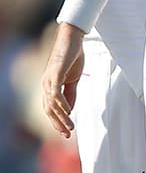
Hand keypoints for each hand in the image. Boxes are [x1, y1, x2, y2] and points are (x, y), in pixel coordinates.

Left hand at [40, 22, 85, 137]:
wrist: (72, 39)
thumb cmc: (73, 56)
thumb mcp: (73, 78)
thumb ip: (71, 93)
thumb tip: (70, 109)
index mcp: (50, 86)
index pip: (51, 109)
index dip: (58, 121)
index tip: (66, 131)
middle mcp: (46, 85)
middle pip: (49, 110)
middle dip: (58, 124)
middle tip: (67, 134)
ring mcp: (48, 80)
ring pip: (52, 105)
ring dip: (61, 118)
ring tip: (70, 127)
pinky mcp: (54, 75)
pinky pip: (56, 94)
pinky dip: (61, 104)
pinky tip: (67, 112)